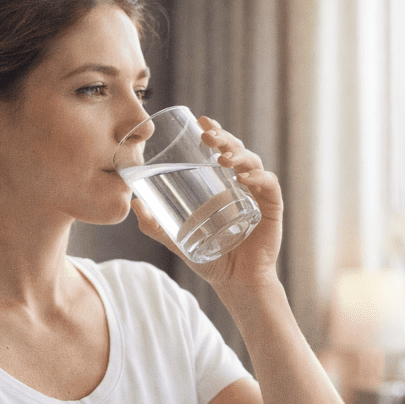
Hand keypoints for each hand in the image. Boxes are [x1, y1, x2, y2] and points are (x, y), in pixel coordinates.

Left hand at [132, 116, 282, 288]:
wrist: (235, 283)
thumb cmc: (210, 258)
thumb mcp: (176, 239)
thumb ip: (155, 225)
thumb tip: (133, 203)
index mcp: (224, 185)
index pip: (222, 150)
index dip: (215, 132)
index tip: (202, 120)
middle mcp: (243, 185)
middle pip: (237, 151)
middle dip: (224, 137)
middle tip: (208, 134)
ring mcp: (258, 195)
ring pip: (253, 162)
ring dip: (239, 154)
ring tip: (222, 156)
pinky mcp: (271, 208)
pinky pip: (268, 185)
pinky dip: (258, 177)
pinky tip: (243, 177)